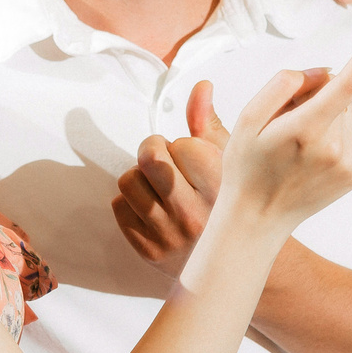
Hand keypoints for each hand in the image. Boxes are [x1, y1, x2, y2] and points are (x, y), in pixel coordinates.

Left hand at [112, 83, 227, 279]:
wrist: (232, 265)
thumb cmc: (229, 204)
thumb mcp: (229, 161)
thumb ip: (209, 122)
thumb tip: (200, 87)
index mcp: (219, 188)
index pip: (180, 144)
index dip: (182, 146)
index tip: (192, 160)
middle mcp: (194, 213)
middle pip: (148, 157)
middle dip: (152, 150)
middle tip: (164, 161)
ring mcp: (169, 235)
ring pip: (127, 181)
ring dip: (140, 178)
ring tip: (160, 188)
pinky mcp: (148, 250)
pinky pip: (119, 208)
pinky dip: (130, 203)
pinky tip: (152, 208)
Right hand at [126, 24, 351, 245]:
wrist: (256, 220)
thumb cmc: (245, 165)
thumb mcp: (248, 117)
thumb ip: (286, 83)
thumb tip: (324, 72)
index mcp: (306, 131)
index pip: (347, 83)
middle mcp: (335, 149)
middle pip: (339, 95)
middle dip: (318, 94)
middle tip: (284, 121)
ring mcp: (349, 165)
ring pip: (347, 115)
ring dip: (326, 116)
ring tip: (295, 144)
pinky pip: (351, 135)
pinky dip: (334, 135)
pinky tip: (309, 156)